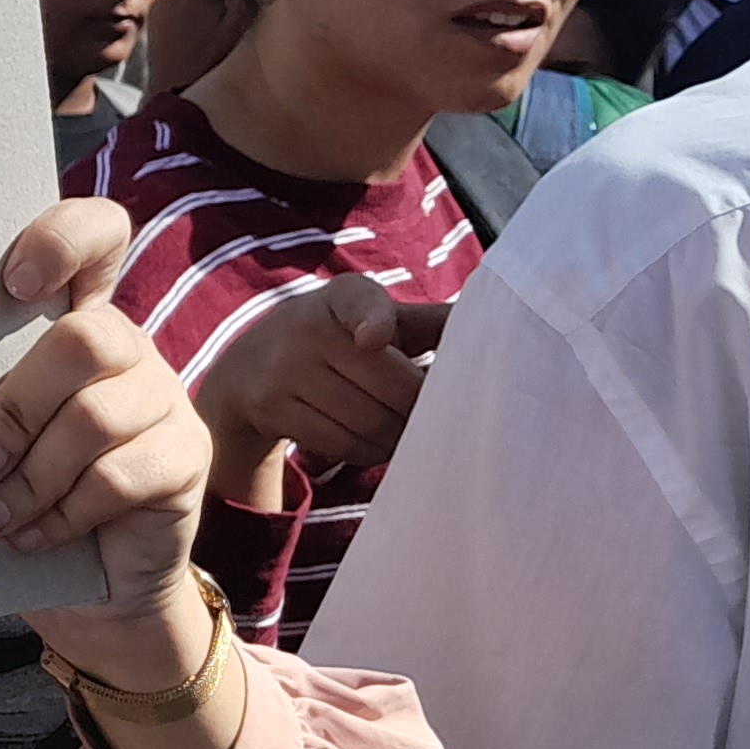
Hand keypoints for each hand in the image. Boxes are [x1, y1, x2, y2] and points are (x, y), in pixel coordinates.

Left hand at [0, 203, 211, 641]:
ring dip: (29, 477)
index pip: (96, 235)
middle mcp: (128, 348)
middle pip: (86, 337)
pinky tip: (30, 536)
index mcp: (74, 320)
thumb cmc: (20, 499)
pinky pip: (119, 476)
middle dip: (16, 406)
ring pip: (95, 416)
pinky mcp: (187, 458)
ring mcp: (165, 399)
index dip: (62, 239)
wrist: (87, 592)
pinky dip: (61, 513)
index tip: (15, 284)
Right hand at [189, 277, 446, 506]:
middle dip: (422, 410)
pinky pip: (341, 443)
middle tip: (440, 419)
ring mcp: (285, 369)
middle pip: (392, 388)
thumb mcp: (371, 317)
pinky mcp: (273, 407)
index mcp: (344, 296)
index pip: (361, 303)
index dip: (372, 321)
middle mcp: (308, 326)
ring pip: (369, 422)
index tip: (372, 339)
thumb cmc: (335, 339)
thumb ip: (427, 322)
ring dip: (399, 437)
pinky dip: (370, 452)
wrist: (247, 369)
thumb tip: (502, 323)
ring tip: (407, 432)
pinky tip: (376, 443)